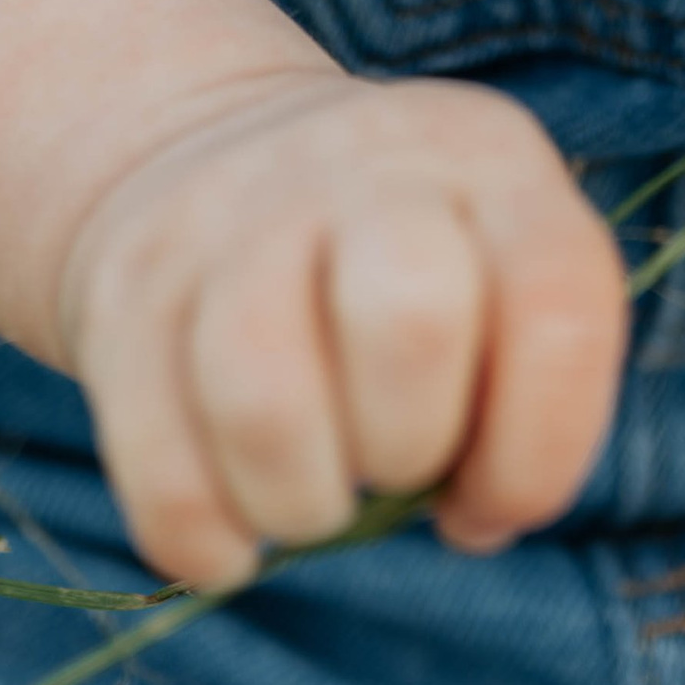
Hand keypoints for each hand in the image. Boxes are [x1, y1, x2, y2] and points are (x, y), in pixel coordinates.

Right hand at [57, 69, 628, 588]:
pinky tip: (231, 529)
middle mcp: (364, 160)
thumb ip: (527, 378)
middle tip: (391, 461)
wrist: (212, 148)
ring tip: (313, 496)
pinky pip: (158, 468)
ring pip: (264, 401)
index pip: (557, 306)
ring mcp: (231, 209)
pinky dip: (202, 536)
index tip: (492, 495)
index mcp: (487, 156)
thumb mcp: (494, 264)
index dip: (542, 449)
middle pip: (409, 323)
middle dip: (410, 447)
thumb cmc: (396, 260)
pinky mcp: (127, 283)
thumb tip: (478, 510)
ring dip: (301, 504)